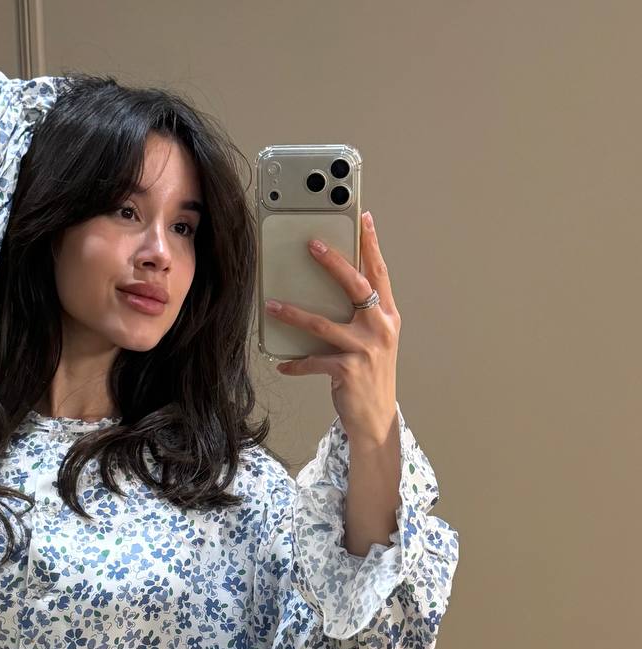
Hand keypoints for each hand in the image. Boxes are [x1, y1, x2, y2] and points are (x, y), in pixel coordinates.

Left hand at [265, 211, 400, 444]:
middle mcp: (381, 329)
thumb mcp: (374, 341)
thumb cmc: (371, 375)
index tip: (364, 218)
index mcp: (388, 316)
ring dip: (294, 314)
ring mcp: (365, 350)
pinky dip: (296, 363)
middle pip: (356, 287)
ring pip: (323, 323)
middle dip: (334, 263)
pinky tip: (282, 364)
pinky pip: (313, 361)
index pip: (379, 273)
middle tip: (312, 246)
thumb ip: (362, 315)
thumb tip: (333, 288)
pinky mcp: (348, 370)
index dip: (372, 245)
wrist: (375, 416)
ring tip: (272, 306)